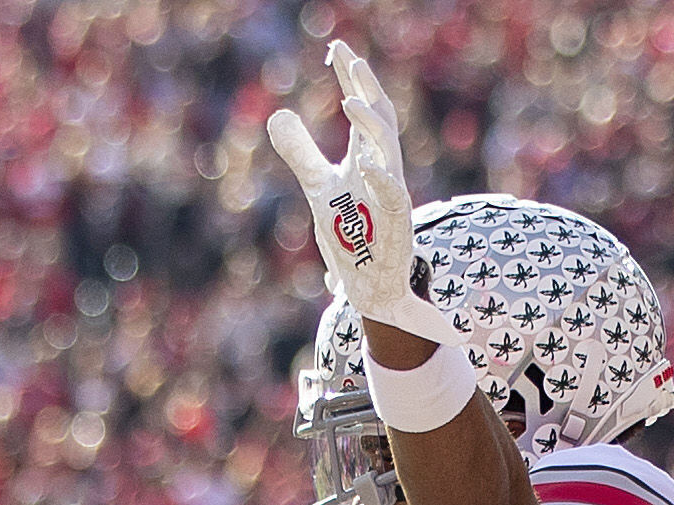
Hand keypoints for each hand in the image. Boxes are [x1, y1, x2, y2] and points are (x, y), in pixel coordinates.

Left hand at [264, 36, 437, 333]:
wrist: (372, 288)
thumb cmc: (352, 235)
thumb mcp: (318, 186)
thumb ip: (300, 150)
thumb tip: (277, 113)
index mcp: (366, 156)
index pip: (361, 108)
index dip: (349, 77)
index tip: (336, 47)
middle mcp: (382, 170)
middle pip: (380, 120)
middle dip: (367, 89)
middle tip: (351, 60)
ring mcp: (392, 197)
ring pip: (388, 153)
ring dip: (371, 127)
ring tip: (349, 101)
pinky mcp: (396, 227)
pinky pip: (393, 199)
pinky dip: (381, 182)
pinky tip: (365, 167)